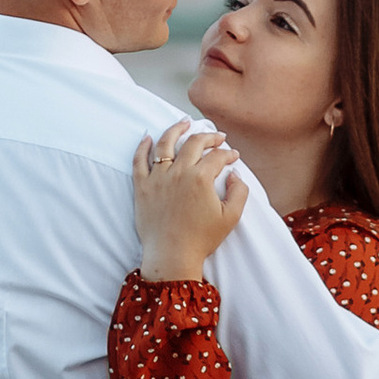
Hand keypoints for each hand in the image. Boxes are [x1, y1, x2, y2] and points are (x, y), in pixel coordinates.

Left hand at [133, 124, 247, 281]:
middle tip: (216, 137)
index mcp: (200, 178)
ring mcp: (157, 177)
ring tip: (184, 123)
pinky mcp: (141, 186)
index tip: (233, 156)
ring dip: (176, 129)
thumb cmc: (201, 239)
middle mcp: (178, 172)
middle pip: (194, 143)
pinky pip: (138, 160)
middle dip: (209, 137)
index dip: (228, 153)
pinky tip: (147, 137)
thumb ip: (240, 192)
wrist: (171, 255)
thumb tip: (235, 175)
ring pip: (165, 143)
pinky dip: (142, 146)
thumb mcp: (230, 217)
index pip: (217, 156)